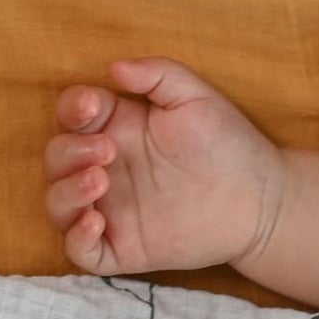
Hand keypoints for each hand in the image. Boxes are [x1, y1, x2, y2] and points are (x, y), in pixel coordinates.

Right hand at [42, 58, 287, 276]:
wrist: (260, 197)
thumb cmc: (228, 142)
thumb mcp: (196, 97)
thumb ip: (158, 74)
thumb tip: (115, 67)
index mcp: (118, 128)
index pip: (74, 114)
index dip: (73, 107)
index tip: (92, 106)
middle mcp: (107, 167)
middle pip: (58, 157)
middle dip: (69, 150)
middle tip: (107, 149)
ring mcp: (111, 208)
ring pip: (58, 204)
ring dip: (66, 191)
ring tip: (100, 180)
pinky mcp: (123, 246)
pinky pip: (80, 251)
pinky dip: (75, 239)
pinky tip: (96, 222)